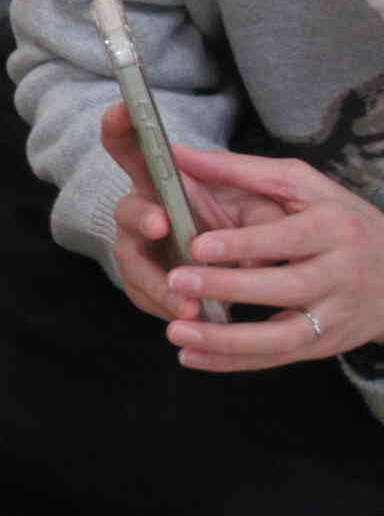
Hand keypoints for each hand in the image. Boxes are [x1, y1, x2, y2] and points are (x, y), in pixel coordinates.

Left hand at [154, 147, 383, 371]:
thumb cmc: (338, 220)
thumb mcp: (302, 186)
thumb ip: (240, 171)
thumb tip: (178, 153)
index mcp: (334, 228)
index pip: (289, 238)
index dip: (244, 244)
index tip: (199, 245)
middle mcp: (340, 274)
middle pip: (285, 288)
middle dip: (229, 287)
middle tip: (175, 280)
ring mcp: (334, 315)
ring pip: (282, 336)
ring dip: (227, 339)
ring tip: (176, 331)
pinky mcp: (324, 344)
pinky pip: (277, 359)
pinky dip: (233, 362)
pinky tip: (192, 357)